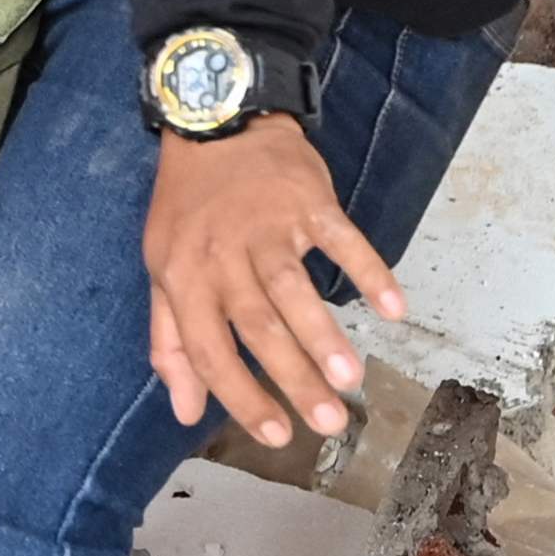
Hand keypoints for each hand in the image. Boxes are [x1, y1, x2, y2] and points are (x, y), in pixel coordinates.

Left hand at [141, 115, 401, 449]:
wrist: (214, 119)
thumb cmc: (187, 206)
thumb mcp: (161, 268)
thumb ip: (171, 341)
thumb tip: (184, 410)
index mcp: (184, 277)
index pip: (208, 348)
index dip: (239, 396)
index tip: (275, 435)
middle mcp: (223, 255)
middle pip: (258, 325)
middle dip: (293, 378)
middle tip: (329, 423)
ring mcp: (268, 225)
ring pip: (294, 287)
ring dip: (323, 334)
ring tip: (350, 379)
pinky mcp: (307, 200)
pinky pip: (341, 239)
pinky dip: (369, 271)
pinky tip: (393, 307)